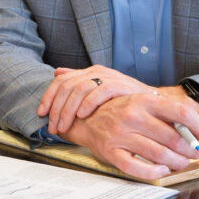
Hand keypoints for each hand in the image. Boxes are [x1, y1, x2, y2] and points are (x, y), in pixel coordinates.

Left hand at [38, 65, 155, 133]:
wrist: (156, 104)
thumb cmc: (125, 100)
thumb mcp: (99, 90)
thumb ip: (79, 81)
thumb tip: (57, 72)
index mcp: (89, 72)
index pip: (61, 81)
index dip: (48, 97)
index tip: (41, 114)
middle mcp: (97, 71)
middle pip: (67, 86)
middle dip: (56, 108)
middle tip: (53, 126)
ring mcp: (109, 77)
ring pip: (79, 89)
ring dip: (68, 109)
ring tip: (64, 126)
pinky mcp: (121, 85)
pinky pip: (100, 91)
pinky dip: (88, 103)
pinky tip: (82, 116)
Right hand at [61, 93, 198, 180]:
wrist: (84, 116)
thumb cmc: (120, 110)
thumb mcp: (147, 105)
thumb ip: (178, 115)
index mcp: (143, 101)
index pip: (181, 112)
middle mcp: (132, 115)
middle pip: (173, 138)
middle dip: (190, 151)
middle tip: (194, 154)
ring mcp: (119, 134)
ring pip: (158, 154)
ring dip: (177, 162)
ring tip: (181, 163)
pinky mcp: (109, 151)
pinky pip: (135, 167)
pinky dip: (154, 171)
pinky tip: (162, 170)